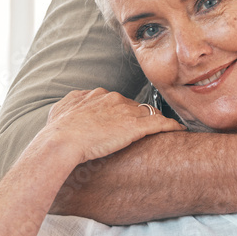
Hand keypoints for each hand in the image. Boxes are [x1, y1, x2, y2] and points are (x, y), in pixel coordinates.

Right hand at [40, 88, 184, 165]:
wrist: (61, 141)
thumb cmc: (57, 131)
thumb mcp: (60, 112)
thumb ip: (70, 108)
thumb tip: (67, 111)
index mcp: (95, 94)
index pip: (115, 101)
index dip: (121, 113)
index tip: (123, 122)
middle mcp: (112, 97)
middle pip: (133, 106)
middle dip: (139, 117)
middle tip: (145, 129)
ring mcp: (125, 111)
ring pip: (148, 113)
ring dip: (156, 121)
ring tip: (166, 130)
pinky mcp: (136, 126)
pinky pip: (161, 124)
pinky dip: (171, 127)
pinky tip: (179, 131)